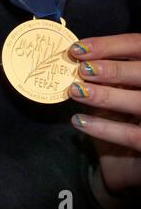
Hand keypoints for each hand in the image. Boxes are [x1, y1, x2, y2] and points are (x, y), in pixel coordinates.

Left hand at [68, 34, 140, 199]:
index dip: (110, 45)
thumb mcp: (115, 92)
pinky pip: (131, 135)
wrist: (130, 163)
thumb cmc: (122, 119)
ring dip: (105, 95)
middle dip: (112, 69)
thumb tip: (74, 60)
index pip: (138, 45)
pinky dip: (104, 127)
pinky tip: (78, 121)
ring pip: (140, 102)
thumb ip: (104, 77)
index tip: (78, 49)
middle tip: (82, 70)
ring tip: (76, 91)